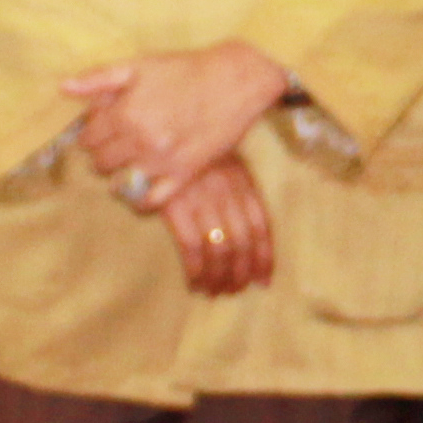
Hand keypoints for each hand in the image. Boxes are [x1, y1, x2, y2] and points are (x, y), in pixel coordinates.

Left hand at [63, 44, 296, 200]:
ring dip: (118, 174)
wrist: (234, 81)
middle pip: (100, 162)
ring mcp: (162, 161)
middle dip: (102, 153)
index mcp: (126, 112)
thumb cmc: (185, 70)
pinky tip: (140, 186)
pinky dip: (139, 200)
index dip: (90, 133)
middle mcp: (141, 140)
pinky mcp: (184, 175)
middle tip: (116, 143)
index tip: (101, 129)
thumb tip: (63, 87)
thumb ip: (99, 78)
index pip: (88, 138)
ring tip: (128, 161)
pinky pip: (150, 201)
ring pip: (119, 183)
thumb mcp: (139, 65)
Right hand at [160, 157, 275, 296]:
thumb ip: (238, 195)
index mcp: (242, 180)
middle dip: (240, 273)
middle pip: (243, 242)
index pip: (261, 226)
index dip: (264, 258)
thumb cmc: (191, 153)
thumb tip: (249, 242)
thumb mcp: (223, 164)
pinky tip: (194, 283)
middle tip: (234, 291)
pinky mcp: (174, 206)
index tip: (262, 281)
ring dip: (219, 277)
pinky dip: (196, 271)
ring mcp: (201, 198)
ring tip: (214, 291)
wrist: (158, 131)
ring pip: (220, 249)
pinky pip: (192, 247)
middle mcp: (226, 191)